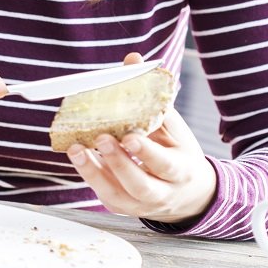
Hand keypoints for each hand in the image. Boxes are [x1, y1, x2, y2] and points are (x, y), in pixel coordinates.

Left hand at [65, 55, 217, 223]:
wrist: (190, 196)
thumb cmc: (179, 152)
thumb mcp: (175, 127)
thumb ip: (153, 98)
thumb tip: (132, 60)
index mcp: (182, 170)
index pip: (165, 164)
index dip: (146, 152)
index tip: (129, 136)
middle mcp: (163, 192)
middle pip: (140, 184)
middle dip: (118, 163)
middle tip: (100, 139)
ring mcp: (142, 205)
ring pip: (118, 195)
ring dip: (94, 173)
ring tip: (76, 149)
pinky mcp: (124, 207)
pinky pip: (105, 195)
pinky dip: (90, 176)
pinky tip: (79, 156)